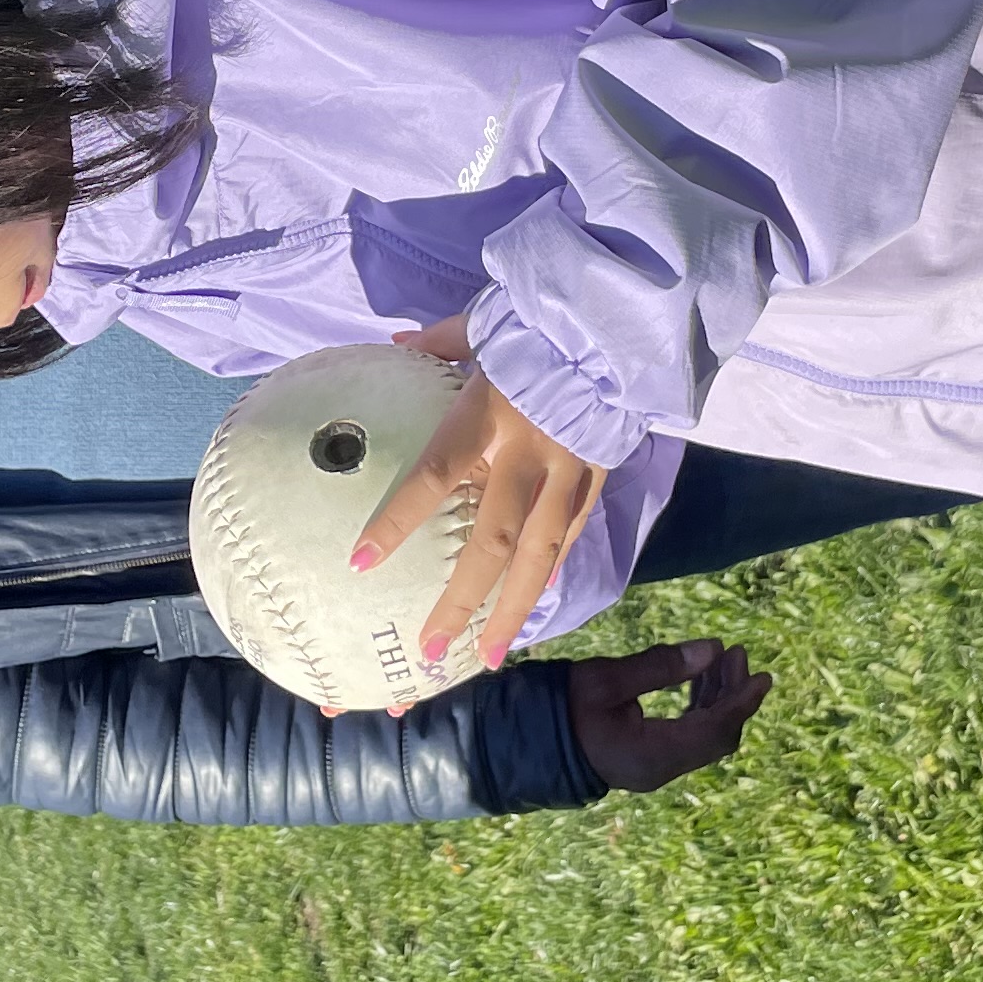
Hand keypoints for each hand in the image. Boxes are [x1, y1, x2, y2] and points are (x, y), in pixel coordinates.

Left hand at [349, 318, 608, 676]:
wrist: (622, 323)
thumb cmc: (541, 326)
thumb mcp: (485, 325)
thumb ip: (439, 343)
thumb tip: (397, 345)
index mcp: (489, 414)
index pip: (434, 477)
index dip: (397, 523)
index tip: (360, 564)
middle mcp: (529, 455)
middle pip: (492, 541)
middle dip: (461, 600)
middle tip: (430, 649)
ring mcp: (570, 474)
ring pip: (540, 557)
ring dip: (513, 612)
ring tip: (491, 658)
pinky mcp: (599, 479)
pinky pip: (570, 539)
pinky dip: (547, 578)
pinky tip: (529, 613)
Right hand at [565, 638, 769, 793]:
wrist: (527, 743)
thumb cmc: (563, 707)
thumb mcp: (609, 679)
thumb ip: (662, 666)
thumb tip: (714, 648)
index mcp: (655, 754)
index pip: (716, 729)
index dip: (742, 701)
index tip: (762, 674)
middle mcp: (662, 768)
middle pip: (717, 736)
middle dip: (733, 695)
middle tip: (736, 654)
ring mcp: (655, 768)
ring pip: (704, 737)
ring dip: (717, 699)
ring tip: (719, 659)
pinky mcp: (647, 761)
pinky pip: (688, 737)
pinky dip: (700, 708)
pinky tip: (698, 680)